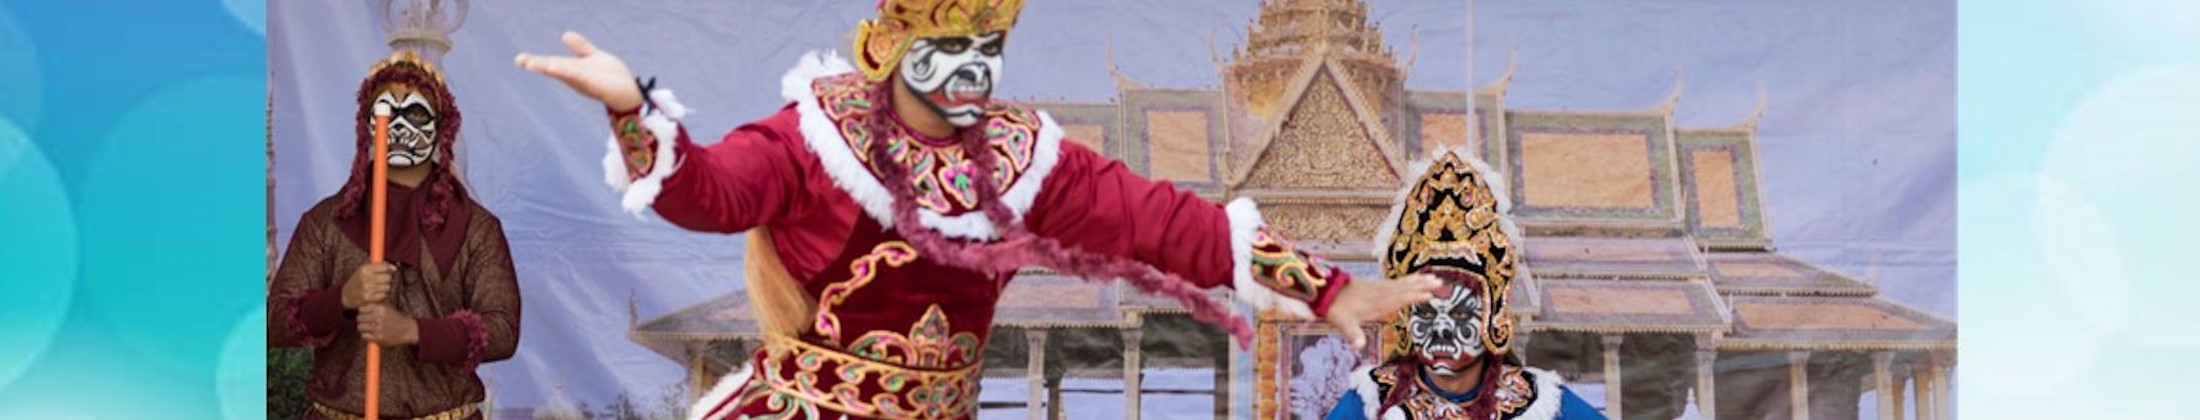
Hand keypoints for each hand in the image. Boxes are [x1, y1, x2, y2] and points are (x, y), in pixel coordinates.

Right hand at [341, 262, 393, 308]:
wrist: (346, 296)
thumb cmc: (358, 280)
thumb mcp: (364, 269)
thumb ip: (379, 265)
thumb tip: (395, 268)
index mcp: (364, 269)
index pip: (385, 266)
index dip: (387, 269)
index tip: (385, 272)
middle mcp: (365, 278)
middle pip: (388, 277)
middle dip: (387, 279)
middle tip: (381, 281)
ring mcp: (367, 288)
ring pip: (388, 286)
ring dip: (385, 287)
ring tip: (378, 287)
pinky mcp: (369, 298)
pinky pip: (384, 295)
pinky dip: (382, 294)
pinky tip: (376, 293)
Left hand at [357, 304, 418, 345]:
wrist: (407, 330)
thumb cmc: (396, 318)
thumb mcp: (388, 308)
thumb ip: (376, 305)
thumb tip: (363, 305)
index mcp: (381, 309)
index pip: (362, 309)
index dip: (362, 312)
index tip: (365, 314)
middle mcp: (379, 318)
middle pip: (359, 318)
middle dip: (361, 320)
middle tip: (365, 322)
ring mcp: (378, 328)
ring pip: (360, 327)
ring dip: (363, 328)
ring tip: (368, 328)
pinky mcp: (378, 337)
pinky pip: (364, 336)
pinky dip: (366, 335)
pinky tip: (371, 334)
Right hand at [516, 31, 644, 111]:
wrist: (629, 90)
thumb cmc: (612, 77)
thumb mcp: (594, 57)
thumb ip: (580, 47)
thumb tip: (564, 34)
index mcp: (572, 69)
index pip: (551, 62)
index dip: (535, 61)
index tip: (519, 59)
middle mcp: (574, 76)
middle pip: (553, 68)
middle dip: (537, 64)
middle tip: (519, 61)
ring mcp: (582, 80)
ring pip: (563, 72)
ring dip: (549, 67)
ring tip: (533, 63)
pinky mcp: (592, 83)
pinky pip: (577, 76)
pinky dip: (565, 72)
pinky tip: (554, 67)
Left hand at [1323, 274, 1445, 348]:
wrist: (1327, 291)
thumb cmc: (1337, 310)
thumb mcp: (1344, 324)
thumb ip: (1353, 334)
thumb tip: (1358, 346)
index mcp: (1376, 304)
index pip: (1398, 299)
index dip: (1412, 297)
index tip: (1428, 295)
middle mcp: (1381, 294)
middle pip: (1405, 289)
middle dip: (1422, 286)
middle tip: (1439, 282)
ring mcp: (1380, 288)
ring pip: (1403, 284)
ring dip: (1419, 281)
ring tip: (1435, 278)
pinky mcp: (1379, 285)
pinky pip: (1398, 282)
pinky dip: (1409, 280)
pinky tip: (1418, 278)